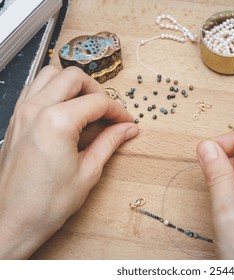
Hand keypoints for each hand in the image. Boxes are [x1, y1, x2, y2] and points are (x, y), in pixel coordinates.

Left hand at [0, 66, 138, 258]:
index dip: (118, 111)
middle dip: (96, 90)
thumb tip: (128, 128)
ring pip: (50, 74)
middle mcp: (37, 109)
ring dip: (72, 85)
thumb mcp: (89, 171)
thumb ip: (110, 142)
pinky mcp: (15, 119)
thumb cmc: (49, 202)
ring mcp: (22, 111)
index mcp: (58, 122)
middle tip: (107, 111)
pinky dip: (53, 90)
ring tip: (86, 106)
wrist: (15, 219)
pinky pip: (34, 88)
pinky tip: (65, 109)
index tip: (126, 122)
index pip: (97, 102)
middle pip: (73, 77)